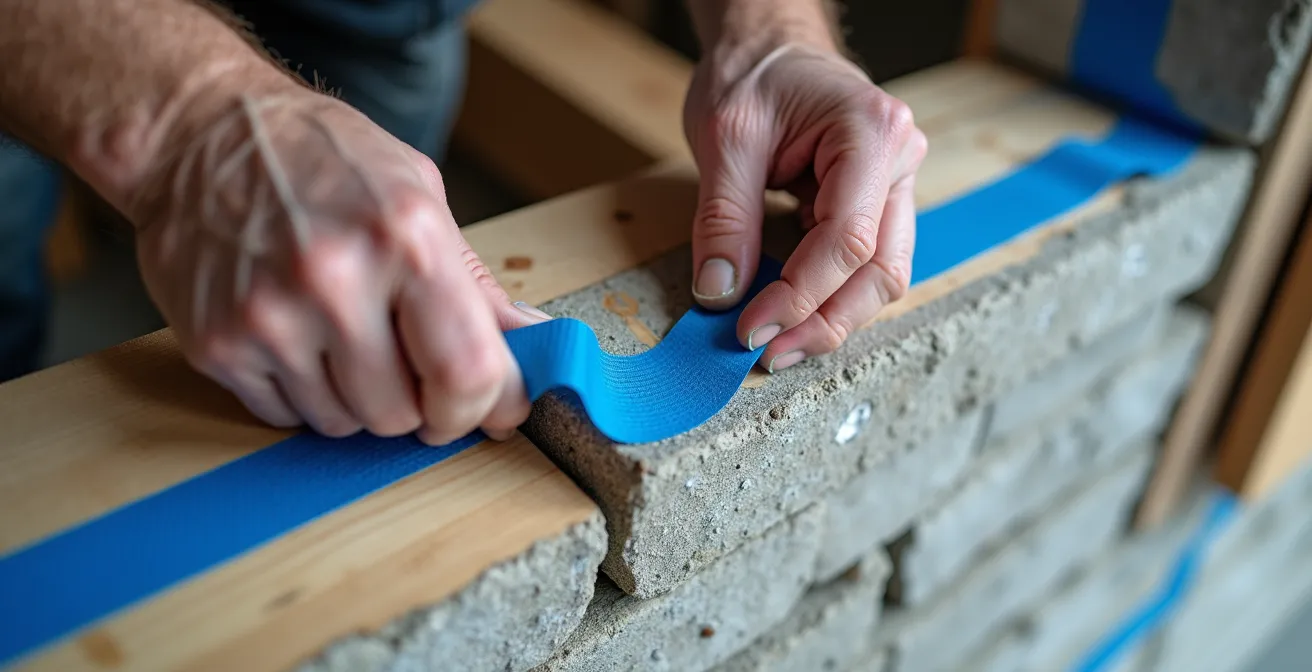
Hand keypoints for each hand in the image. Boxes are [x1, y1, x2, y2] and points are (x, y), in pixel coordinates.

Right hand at [130, 88, 548, 443]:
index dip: (489, 405)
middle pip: (403, 415)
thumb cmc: (322, 158)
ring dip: (355, 397)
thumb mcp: (420, 195)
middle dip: (415, 399)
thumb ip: (478, 285)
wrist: (201, 134)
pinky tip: (293, 332)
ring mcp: (269, 317)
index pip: (467, 373)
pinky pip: (286, 417)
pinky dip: (301, 392)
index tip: (492, 408)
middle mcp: (335, 278)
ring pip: (344, 424)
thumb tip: (538, 344)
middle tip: (399, 349)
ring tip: (338, 328)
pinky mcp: (217, 345)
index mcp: (405, 237)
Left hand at [683, 41, 926, 372]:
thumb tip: (721, 293)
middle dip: (824, 322)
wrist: (769, 44)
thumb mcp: (725, 137)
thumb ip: (725, 218)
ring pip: (880, 278)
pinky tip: (788, 316)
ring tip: (777, 345)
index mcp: (872, 135)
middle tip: (768, 353)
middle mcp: (900, 162)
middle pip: (880, 272)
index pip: (847, 241)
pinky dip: (826, 297)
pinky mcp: (875, 205)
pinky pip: (862, 266)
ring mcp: (895, 186)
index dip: (799, 295)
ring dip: (830, 319)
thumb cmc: (753, 74)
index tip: (749, 329)